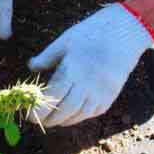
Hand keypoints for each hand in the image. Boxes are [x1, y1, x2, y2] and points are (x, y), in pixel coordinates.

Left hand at [28, 0, 153, 126]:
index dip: (38, 110)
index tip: (28, 114)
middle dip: (48, 120)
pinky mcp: (111, 96)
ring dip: (62, 121)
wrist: (126, 31)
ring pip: (78, 116)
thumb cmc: (92, 32)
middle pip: (63, 112)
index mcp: (71, 71)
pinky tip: (71, 114)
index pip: (50, 98)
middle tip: (38, 120)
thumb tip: (31, 67)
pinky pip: (92, 113)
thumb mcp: (65, 40)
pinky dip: (79, 117)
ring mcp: (100, 93)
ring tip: (52, 119)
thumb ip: (46, 57)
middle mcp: (86, 86)